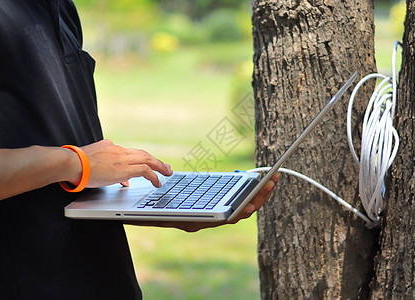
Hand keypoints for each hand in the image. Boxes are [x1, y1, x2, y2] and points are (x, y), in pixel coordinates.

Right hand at [69, 139, 172, 187]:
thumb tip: (119, 178)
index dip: (142, 159)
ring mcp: (123, 158)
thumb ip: (106, 164)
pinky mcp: (124, 168)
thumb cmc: (77, 164)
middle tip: (166, 167)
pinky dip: (154, 176)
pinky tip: (157, 182)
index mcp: (111, 147)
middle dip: (156, 161)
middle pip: (143, 154)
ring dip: (159, 167)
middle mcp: (119, 150)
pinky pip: (145, 170)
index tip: (148, 165)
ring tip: (167, 173)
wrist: (72, 162)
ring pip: (148, 160)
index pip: (131, 153)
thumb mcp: (94, 160)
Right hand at [126, 173, 279, 231]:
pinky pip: (232, 200)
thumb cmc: (145, 209)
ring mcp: (209, 213)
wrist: (140, 213)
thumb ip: (166, 208)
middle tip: (274, 181)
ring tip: (270, 179)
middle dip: (258, 197)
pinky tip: (253, 182)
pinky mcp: (210, 205)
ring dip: (255, 193)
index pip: (224, 219)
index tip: (254, 205)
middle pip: (238, 211)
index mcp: (195, 221)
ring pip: (238, 205)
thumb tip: (172, 203)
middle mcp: (205, 220)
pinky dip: (244, 191)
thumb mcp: (154, 208)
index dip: (240, 211)